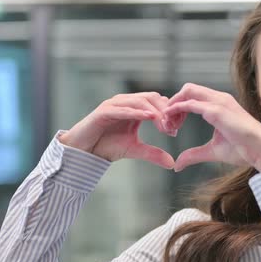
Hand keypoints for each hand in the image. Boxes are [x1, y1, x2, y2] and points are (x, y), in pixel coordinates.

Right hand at [58, 92, 179, 168]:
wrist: (84, 151)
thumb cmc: (107, 146)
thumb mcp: (135, 150)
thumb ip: (153, 154)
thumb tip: (172, 163)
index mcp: (135, 107)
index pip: (157, 102)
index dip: (169, 113)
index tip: (176, 128)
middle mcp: (126, 102)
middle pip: (151, 97)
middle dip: (164, 111)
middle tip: (173, 127)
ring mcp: (114, 104)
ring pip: (139, 100)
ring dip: (154, 111)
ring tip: (164, 124)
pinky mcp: (104, 111)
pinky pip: (122, 108)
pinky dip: (136, 111)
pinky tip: (148, 117)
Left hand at [164, 83, 260, 171]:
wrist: (260, 150)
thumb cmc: (243, 149)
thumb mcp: (212, 151)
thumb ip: (194, 154)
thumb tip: (177, 164)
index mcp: (220, 104)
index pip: (194, 96)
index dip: (179, 107)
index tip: (172, 123)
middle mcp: (219, 98)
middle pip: (188, 89)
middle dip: (174, 102)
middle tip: (166, 121)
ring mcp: (218, 102)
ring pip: (187, 91)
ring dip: (173, 104)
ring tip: (166, 122)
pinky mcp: (216, 110)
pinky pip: (190, 103)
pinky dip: (176, 109)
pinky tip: (169, 119)